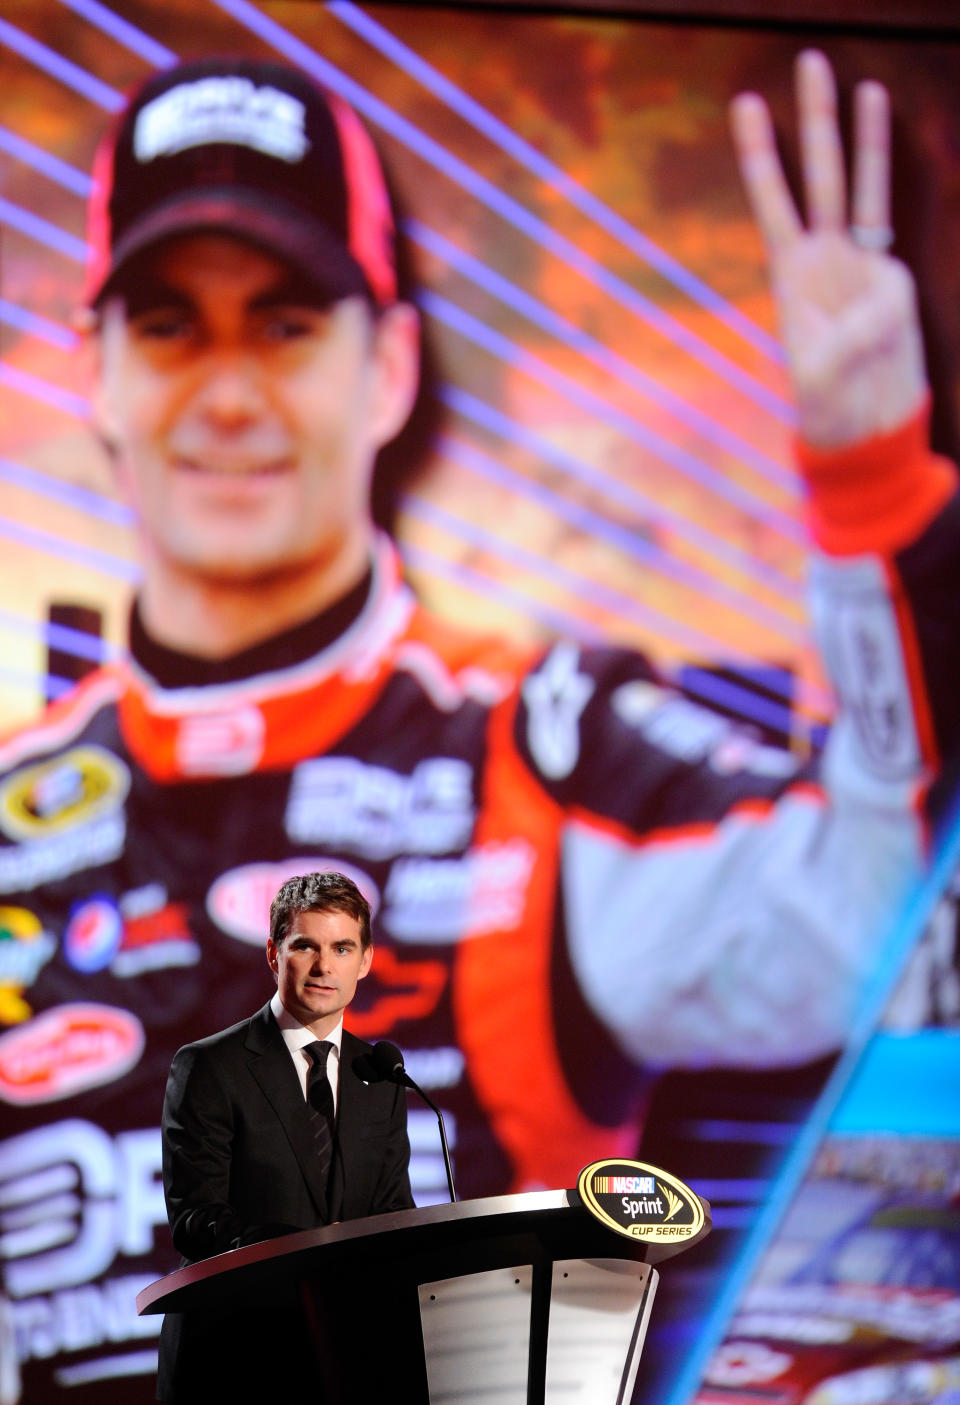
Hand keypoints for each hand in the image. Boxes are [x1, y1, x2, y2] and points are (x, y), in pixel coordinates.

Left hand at [731, 49, 926, 448]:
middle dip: (816, 120)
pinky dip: (891, 271)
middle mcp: (826, 258)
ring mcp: (863, 265)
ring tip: (867, 87)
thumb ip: (850, 333)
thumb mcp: (823, 378)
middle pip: (821, 174)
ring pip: (865, 188)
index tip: (747, 102)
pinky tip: (880, 320)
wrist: (864, 428)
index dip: (761, 153)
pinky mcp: (893, 283)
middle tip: (809, 62)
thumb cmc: (828, 409)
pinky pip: (894, 258)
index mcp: (791, 274)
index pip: (774, 200)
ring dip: (865, 139)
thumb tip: (888, 284)